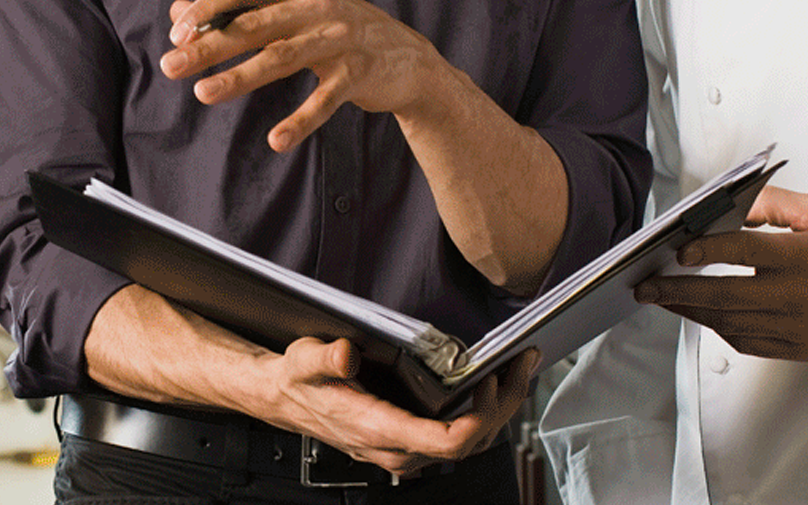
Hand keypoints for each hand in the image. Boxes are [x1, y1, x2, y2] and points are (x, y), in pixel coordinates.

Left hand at [161, 0, 468, 151]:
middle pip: (253, 24)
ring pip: (281, 57)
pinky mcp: (358, 72)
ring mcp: (340, 37)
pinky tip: (275, 141)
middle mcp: (317, 3)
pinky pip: (323, 100)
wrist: (408, 59)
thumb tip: (178, 13)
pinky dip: (300, 121)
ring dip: (239, 77)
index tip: (176, 35)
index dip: (205, 8)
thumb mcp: (291, 11)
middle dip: (208, 45)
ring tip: (202, 94)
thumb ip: (238, 11)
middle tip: (171, 66)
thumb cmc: (337, 31)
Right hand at [263, 338, 538, 476]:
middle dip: (504, 404)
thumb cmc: (299, 380)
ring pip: (469, 443)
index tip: (491, 379)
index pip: (448, 443)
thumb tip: (345, 355)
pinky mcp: (410, 442)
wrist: (285, 400)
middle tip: (522, 362)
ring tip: (517, 368)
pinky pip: (457, 438)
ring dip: (499, 408)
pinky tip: (491, 384)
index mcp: (380, 430)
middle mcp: (397, 449)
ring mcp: (405, 450)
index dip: (481, 415)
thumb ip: (325, 359)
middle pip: (470, 443)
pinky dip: (482, 412)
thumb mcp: (305, 360)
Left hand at [634, 185, 807, 360]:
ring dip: (693, 311)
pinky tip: (704, 315)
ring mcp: (798, 326)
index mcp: (804, 257)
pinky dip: (722, 330)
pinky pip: (750, 343)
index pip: (745, 252)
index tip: (677, 251)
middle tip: (645, 286)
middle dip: (678, 291)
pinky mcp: (800, 348)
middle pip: (726, 296)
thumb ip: (770, 203)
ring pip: (732, 323)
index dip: (708, 251)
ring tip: (665, 298)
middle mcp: (799, 295)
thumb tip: (726, 202)